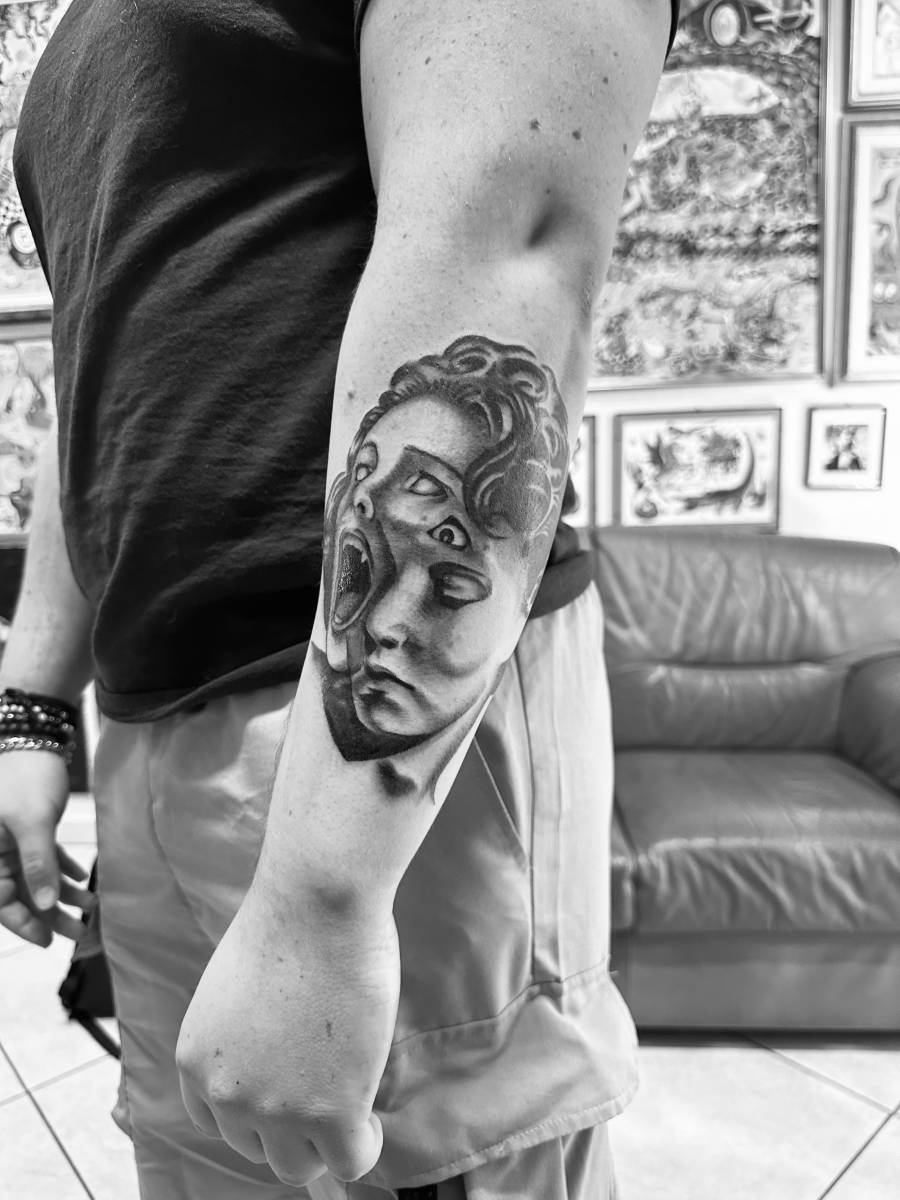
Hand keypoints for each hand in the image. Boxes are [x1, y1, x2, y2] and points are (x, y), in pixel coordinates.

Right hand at [0, 751, 93, 946]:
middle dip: (49, 914)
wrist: (32, 736)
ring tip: (90, 906)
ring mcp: (9, 840)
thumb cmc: (25, 775)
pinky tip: (81, 878)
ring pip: (34, 877)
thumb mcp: (32, 821)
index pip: (1, 901)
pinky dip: (61, 868)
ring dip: (61, 892)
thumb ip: (38, 863)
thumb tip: (46, 904)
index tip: (49, 941)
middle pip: (20, 893)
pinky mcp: (27, 827)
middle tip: (78, 931)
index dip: (24, 924)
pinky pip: (42, 856)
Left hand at [176, 883, 398, 1187]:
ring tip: (350, 1110)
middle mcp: (226, 1092)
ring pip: (299, 1166)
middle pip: (256, 1148)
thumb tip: (281, 1054)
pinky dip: (363, 1149)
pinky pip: (350, 1162)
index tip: (287, 1091)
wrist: (319, 899)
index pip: (215, 1120)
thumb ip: (247, 1032)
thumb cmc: (292, 919)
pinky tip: (370, 1119)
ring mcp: (276, 1108)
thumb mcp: (240, 986)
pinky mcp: (330, 1110)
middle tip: (325, 1090)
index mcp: (196, 1058)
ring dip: (323, 1145)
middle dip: (289, 1127)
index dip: (255, 1112)